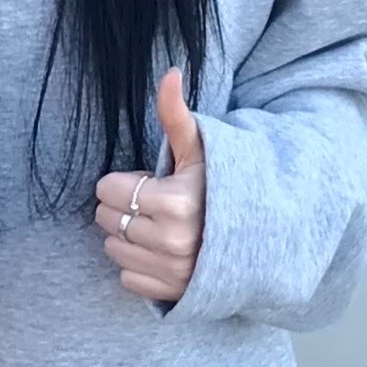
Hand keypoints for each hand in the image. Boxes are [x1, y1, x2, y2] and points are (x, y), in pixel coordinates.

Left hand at [95, 66, 205, 306]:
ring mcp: (170, 271)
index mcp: (173, 202)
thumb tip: (170, 73)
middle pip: (106, 219)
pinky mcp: (170, 292)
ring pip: (113, 248)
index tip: (149, 182)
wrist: (260, 234)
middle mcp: (170, 241)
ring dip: (127, 235)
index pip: (107, 190)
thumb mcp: (200, 150)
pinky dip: (137, 265)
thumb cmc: (222, 186)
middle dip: (123, 206)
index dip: (123, 181)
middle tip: (154, 203)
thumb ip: (176, 115)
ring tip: (157, 225)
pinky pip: (127, 278)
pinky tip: (160, 251)